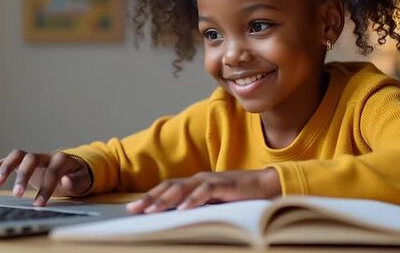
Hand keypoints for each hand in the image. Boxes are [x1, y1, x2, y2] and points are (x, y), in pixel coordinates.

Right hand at [0, 149, 90, 205]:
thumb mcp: (82, 180)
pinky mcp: (25, 162)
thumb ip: (75, 181)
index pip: (52, 171)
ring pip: (18, 156)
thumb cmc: (76, 176)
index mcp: (61, 159)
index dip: (46, 187)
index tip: (39, 204)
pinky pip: (10, 160)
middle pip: (31, 159)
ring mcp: (34, 158)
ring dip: (6, 167)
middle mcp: (45, 156)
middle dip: (23, 176)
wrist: (72, 169)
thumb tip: (65, 180)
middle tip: (17, 195)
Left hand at [125, 169, 280, 213]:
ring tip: (151, 210)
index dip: (150, 197)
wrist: (266, 185)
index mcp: (194, 184)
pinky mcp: (224, 185)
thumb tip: (176, 219)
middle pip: (169, 187)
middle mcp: (198, 179)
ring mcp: (210, 180)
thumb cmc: (239, 196)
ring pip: (183, 188)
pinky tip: (182, 208)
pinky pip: (205, 191)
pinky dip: (193, 199)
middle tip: (134, 210)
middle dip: (150, 198)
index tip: (132, 209)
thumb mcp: (213, 204)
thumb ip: (197, 208)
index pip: (167, 189)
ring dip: (165, 199)